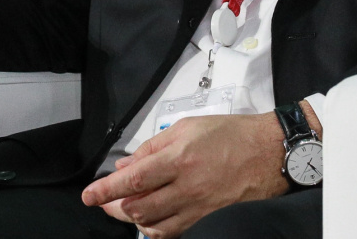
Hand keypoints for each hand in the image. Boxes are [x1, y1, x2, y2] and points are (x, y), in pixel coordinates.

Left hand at [81, 113, 288, 238]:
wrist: (268, 153)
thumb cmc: (230, 134)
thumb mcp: (188, 127)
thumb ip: (153, 147)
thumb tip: (125, 167)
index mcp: (180, 158)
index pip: (134, 180)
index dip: (107, 190)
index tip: (88, 195)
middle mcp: (187, 187)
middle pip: (139, 208)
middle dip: (114, 206)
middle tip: (104, 200)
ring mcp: (198, 208)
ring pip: (153, 226)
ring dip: (133, 219)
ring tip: (126, 208)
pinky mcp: (207, 221)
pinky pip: (173, 233)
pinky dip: (154, 230)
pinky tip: (149, 220)